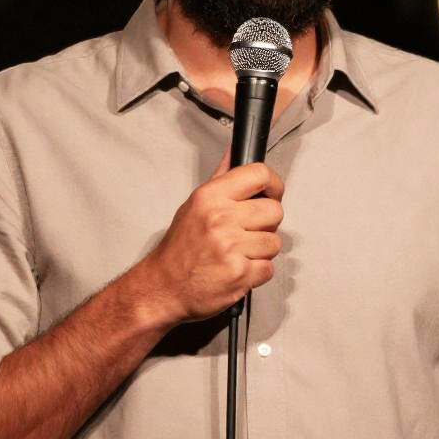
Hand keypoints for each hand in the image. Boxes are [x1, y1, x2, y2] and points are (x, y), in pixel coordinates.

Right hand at [140, 149, 283, 323]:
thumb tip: (235, 152)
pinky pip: (268, 268)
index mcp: (210, 197)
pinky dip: (257, 272)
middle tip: (248, 230)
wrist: (163, 286)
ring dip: (261, 251)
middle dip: (266, 223)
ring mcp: (231, 247)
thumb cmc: (179, 248)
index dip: (273, 184)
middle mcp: (221, 219)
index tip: (271, 192)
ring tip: (239, 252)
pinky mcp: (239, 274)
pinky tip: (238, 267)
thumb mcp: (195, 204)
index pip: (259, 174)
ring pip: (274, 242)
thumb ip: (221, 177)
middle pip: (274, 210)